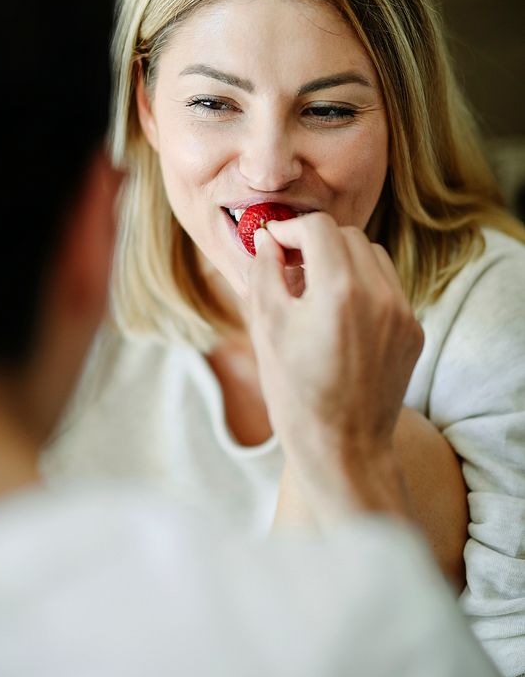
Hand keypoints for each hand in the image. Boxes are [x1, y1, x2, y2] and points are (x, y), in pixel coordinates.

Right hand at [248, 212, 423, 522]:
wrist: (342, 448)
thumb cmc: (296, 392)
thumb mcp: (266, 329)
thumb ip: (264, 273)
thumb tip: (267, 241)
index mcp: (340, 291)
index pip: (319, 228)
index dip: (290, 229)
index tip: (273, 244)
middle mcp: (380, 295)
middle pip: (348, 236)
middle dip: (316, 242)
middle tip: (289, 266)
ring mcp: (403, 313)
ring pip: (373, 256)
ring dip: (342, 260)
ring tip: (315, 289)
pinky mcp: (413, 331)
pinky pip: (388, 287)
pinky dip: (363, 286)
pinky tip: (339, 314)